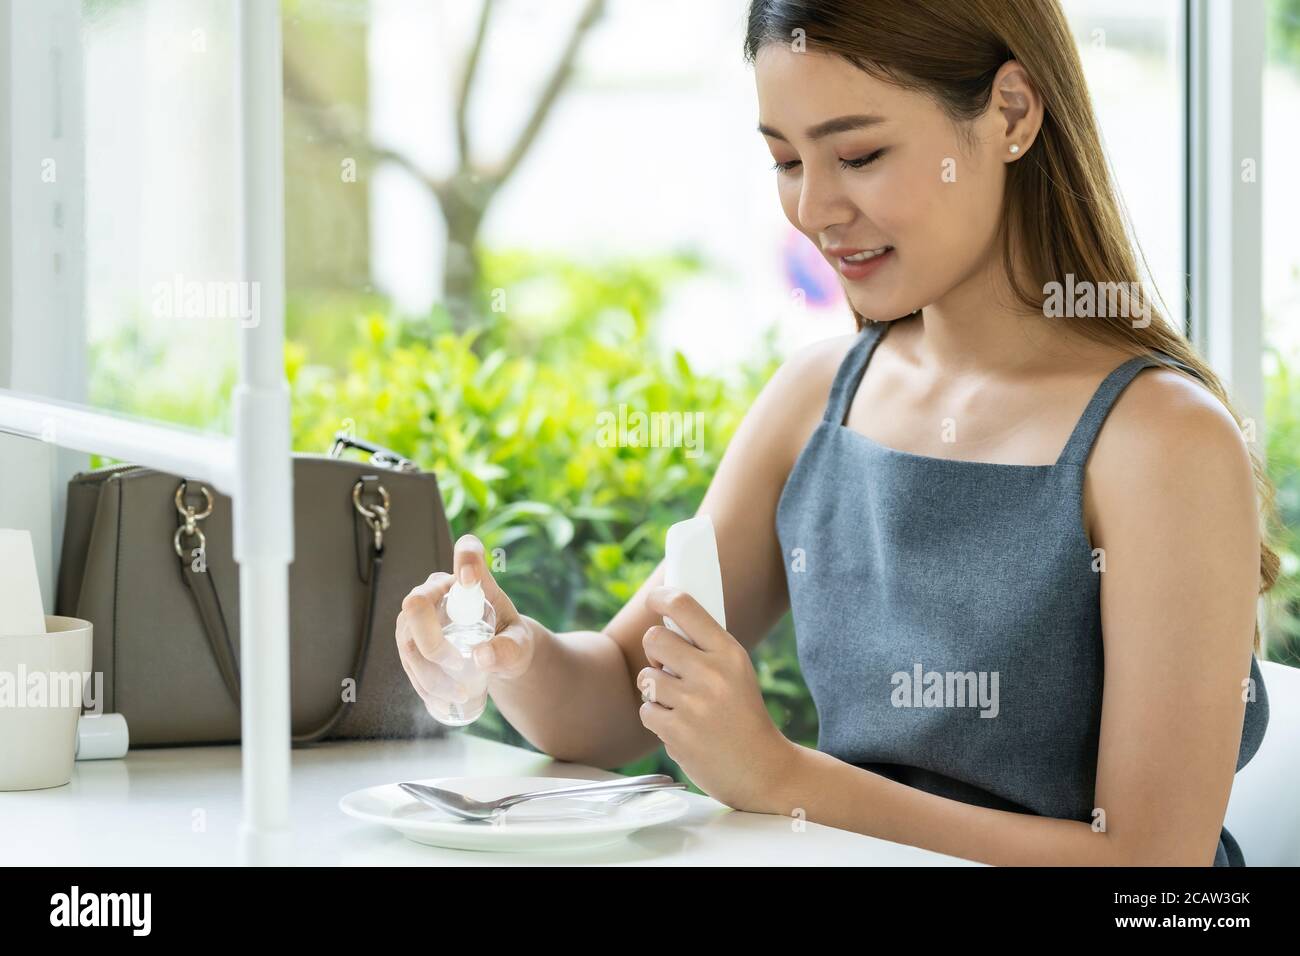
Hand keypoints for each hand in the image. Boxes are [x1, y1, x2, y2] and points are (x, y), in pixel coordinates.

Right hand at [395, 533, 535, 723]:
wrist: (496, 656)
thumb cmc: (510, 640)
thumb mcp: (520, 646)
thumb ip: (509, 649)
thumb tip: (481, 658)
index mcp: (471, 580)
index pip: (466, 551)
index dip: (464, 559)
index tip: (471, 579)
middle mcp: (437, 591)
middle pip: (416, 605)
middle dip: (433, 644)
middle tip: (461, 667)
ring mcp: (417, 616)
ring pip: (408, 643)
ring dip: (431, 676)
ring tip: (461, 696)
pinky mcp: (409, 641)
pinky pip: (407, 664)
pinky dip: (425, 687)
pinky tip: (444, 703)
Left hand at [637, 586, 795, 812]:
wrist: (763, 769)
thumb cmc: (744, 716)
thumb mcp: (738, 672)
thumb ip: (706, 648)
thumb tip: (665, 621)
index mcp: (729, 653)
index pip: (686, 607)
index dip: (662, 598)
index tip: (655, 599)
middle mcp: (711, 674)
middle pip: (654, 639)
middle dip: (655, 652)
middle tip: (668, 666)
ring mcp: (693, 704)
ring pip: (646, 678)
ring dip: (656, 691)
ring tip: (680, 704)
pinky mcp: (676, 732)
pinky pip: (646, 710)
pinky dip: (657, 719)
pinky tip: (681, 727)